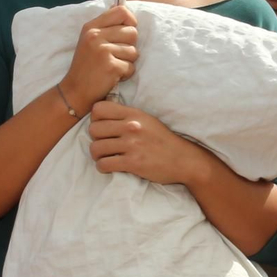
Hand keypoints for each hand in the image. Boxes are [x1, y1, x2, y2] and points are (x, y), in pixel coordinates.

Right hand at [60, 4, 137, 113]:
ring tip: (112, 66)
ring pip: (134, 51)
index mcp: (91, 27)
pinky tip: (112, 77)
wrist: (74, 91)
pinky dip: (125, 74)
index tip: (127, 32)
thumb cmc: (85, 66)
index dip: (131, 21)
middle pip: (132, 32)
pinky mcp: (111, 67)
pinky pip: (131, 67)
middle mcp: (96, 36)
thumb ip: (105, 26)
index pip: (121, 11)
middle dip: (129, 46)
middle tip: (115, 56)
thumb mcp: (89, 40)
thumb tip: (124, 11)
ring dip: (127, 62)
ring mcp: (103, 51)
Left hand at [88, 100, 205, 185]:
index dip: (95, 119)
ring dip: (97, 155)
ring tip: (105, 157)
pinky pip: (104, 164)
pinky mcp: (133, 163)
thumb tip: (101, 114)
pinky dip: (103, 167)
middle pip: (93, 129)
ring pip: (96, 148)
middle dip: (95, 139)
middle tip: (103, 145)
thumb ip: (126, 116)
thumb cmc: (162, 140)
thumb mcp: (146, 120)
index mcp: (134, 114)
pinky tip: (110, 166)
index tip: (102, 128)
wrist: (183, 160)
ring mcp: (132, 145)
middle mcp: (131, 127)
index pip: (98, 109)